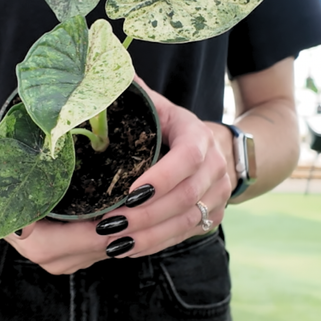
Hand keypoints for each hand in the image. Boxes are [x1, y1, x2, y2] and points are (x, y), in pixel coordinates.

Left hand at [4, 75, 231, 272]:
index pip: (189, 156)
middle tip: (110, 223)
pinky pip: (186, 233)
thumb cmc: (172, 125)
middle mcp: (216, 166)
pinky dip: (158, 243)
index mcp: (198, 134)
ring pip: (188, 220)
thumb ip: (134, 93)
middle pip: (187, 196)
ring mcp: (218, 194)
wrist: (211, 147)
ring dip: (150, 234)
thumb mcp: (156, 106)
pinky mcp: (213, 215)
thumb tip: (102, 73)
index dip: (163, 176)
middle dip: (147, 213)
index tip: (129, 191)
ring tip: (114, 242)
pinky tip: (128, 248)